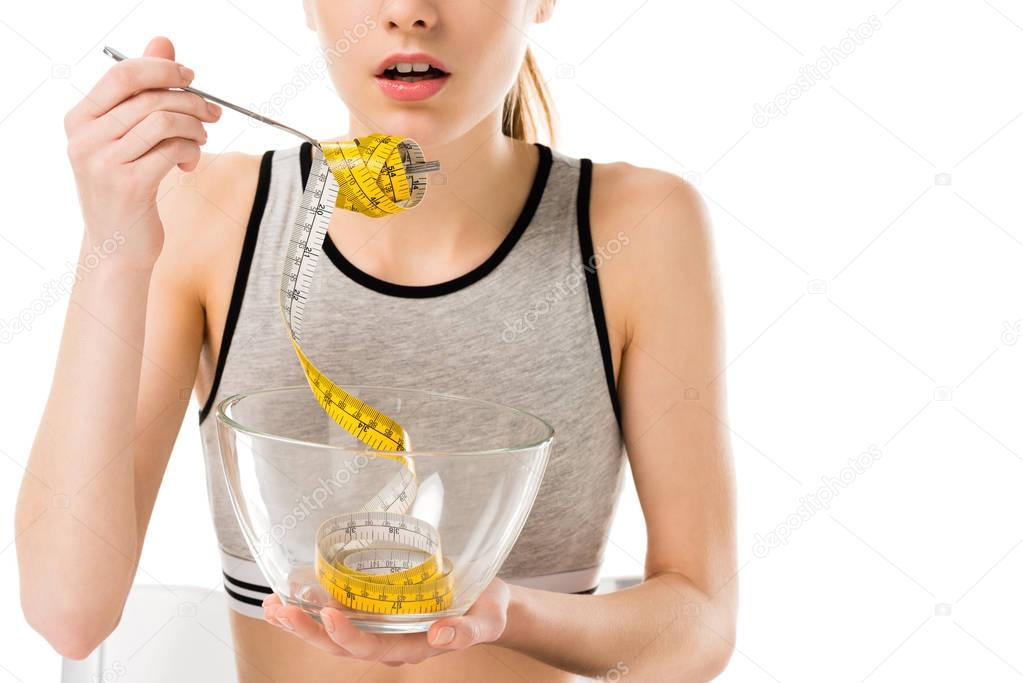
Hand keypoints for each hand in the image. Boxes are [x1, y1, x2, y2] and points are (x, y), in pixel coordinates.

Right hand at [63, 35, 221, 268]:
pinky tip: (190, 162)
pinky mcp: (129, 185)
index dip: (163, 69)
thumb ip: (142, 91)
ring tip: (200, 140)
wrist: (117, 247)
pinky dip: (190, 150)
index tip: (191, 77)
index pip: (123, 74)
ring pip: (163, 121)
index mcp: (79, 120)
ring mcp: (103, 162)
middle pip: (149, 97)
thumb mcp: (127, 137)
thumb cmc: (126, 187)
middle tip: (212, 113)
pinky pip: (172, 150)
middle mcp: (84, 138)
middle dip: (190, 101)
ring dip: (194, 127)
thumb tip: (163, 42)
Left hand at [262, 578, 510, 666]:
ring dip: (301, 622)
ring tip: (272, 606)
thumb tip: (440, 634)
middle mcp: (390, 641)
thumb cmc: (487, 608)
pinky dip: (314, 606)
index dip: (347, 634)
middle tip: (280, 610)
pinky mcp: (377, 611)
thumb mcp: (487, 619)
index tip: (329, 613)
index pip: (372, 647)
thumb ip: (468, 630)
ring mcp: (380, 627)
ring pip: (332, 634)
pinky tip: (293, 592)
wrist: (487, 601)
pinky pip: (340, 614)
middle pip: (340, 646)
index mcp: (413, 647)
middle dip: (308, 631)